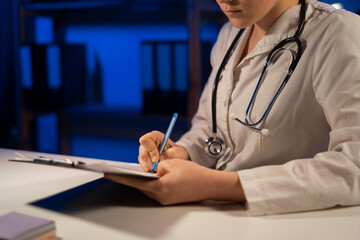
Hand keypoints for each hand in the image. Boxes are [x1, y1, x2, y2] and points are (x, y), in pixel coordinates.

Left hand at [104, 159, 245, 204]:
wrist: (209, 184)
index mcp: (160, 187)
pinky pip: (156, 190)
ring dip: (143, 180)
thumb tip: (149, 170)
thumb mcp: (172, 163)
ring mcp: (165, 200)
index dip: (120, 177)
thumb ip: (157, 166)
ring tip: (136, 171)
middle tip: (120, 170)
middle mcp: (161, 197)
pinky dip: (152, 183)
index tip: (108, 174)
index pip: (135, 182)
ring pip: (148, 188)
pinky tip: (152, 176)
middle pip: (141, 186)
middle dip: (133, 178)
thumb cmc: (193, 173)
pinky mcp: (169, 200)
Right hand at [138, 131, 189, 171]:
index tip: (157, 159)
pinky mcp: (143, 161)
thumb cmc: (177, 153)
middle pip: (143, 154)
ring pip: (143, 162)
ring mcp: (143, 152)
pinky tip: (159, 168)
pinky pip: (144, 168)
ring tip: (162, 166)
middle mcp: (147, 144)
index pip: (145, 140)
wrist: (177, 158)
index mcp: (154, 136)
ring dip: (153, 167)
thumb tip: (157, 160)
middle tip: (161, 166)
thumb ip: (168, 154)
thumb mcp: (177, 152)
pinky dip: (152, 170)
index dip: (150, 150)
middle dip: (152, 163)